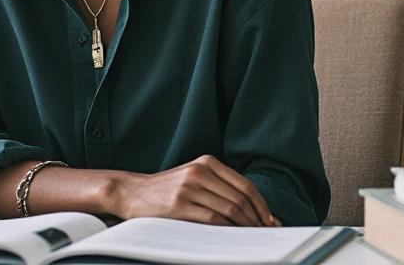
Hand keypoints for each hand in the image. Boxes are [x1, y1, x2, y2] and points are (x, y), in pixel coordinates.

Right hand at [111, 154, 279, 226]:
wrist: (132, 192)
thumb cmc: (167, 190)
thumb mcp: (193, 177)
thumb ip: (218, 187)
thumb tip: (251, 211)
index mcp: (207, 163)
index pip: (245, 185)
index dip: (261, 205)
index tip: (271, 221)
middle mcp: (200, 171)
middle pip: (240, 198)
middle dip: (257, 219)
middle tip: (266, 234)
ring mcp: (189, 187)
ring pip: (229, 210)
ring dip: (245, 227)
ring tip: (252, 239)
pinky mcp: (179, 205)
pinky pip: (212, 220)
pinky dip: (227, 231)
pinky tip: (233, 239)